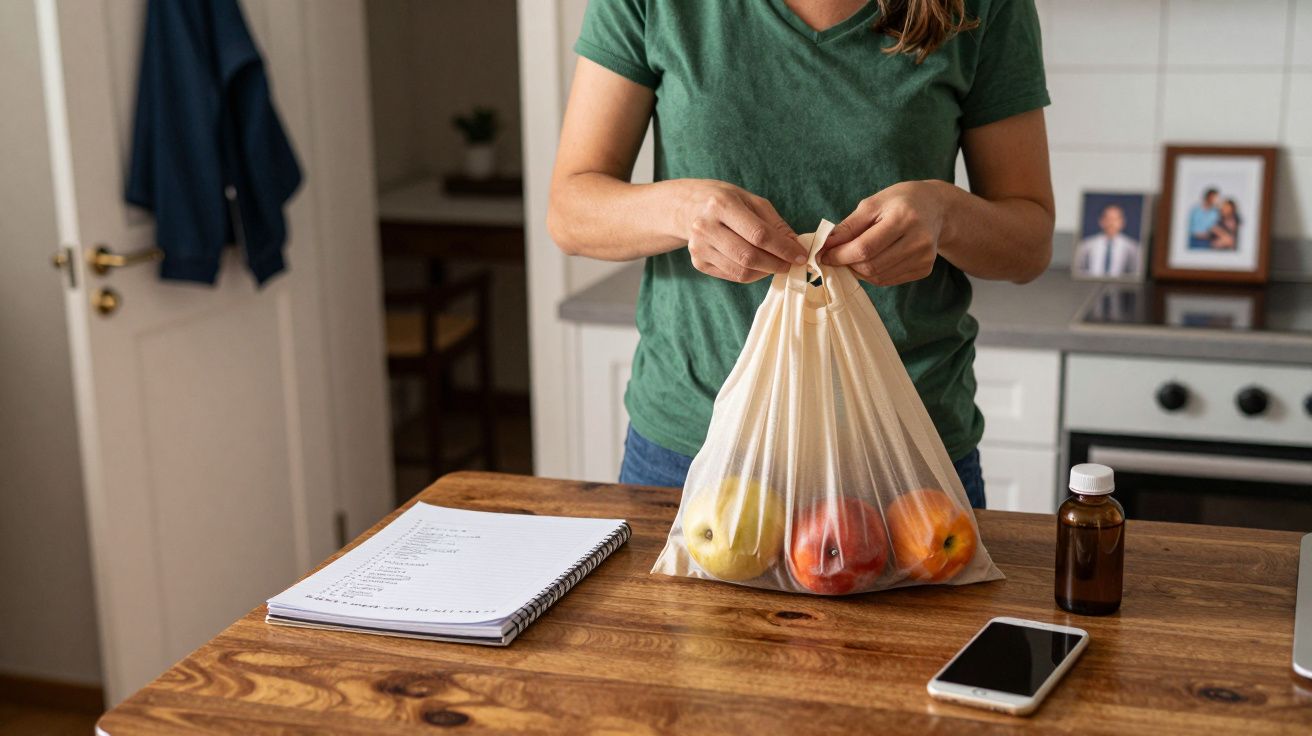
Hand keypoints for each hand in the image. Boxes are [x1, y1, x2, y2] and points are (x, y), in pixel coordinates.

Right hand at [679, 180, 805, 282]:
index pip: (759, 234)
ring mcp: (699, 247)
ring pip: (741, 271)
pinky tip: (759, 265)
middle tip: (791, 264)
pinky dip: (752, 274)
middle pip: (749, 256)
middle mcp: (705, 227)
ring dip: (766, 271)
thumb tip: (796, 248)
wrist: (689, 207)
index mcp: (721, 204)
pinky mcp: (698, 262)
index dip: (783, 248)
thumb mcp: (753, 202)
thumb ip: (775, 224)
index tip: (801, 256)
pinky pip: (733, 276)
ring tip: (777, 264)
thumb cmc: (728, 201)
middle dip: (776, 264)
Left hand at [821, 181, 950, 285]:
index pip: (865, 248)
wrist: (936, 207)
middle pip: (871, 266)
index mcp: (904, 218)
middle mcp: (918, 240)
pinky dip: (873, 274)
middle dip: (847, 264)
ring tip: (852, 257)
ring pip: (878, 277)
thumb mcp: (872, 204)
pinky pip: (889, 280)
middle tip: (835, 257)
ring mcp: (924, 257)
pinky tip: (870, 260)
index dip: (840, 255)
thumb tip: (825, 246)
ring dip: (858, 271)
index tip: (823, 255)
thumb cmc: (899, 202)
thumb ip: (849, 226)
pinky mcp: (925, 269)